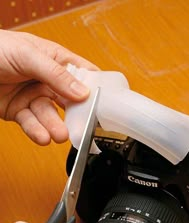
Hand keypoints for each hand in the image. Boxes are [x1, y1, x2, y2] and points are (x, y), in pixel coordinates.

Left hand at [0, 29, 97, 144]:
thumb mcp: (28, 55)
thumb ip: (56, 74)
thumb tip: (82, 92)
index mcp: (55, 59)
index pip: (82, 74)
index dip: (94, 88)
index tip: (104, 105)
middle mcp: (47, 79)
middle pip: (69, 100)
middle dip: (75, 115)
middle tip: (82, 127)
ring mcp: (33, 96)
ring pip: (50, 116)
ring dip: (55, 127)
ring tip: (59, 135)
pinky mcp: (20, 111)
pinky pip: (32, 124)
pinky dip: (38, 131)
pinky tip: (43, 136)